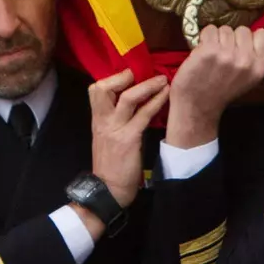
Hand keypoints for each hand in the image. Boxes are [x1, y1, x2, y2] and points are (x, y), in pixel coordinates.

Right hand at [85, 70, 168, 216]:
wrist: (107, 190)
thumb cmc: (110, 167)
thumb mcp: (106, 139)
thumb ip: (114, 121)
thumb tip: (132, 105)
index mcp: (97, 120)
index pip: (96, 91)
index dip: (112, 79)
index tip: (128, 74)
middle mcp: (103, 121)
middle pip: (103, 88)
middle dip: (122, 76)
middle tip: (139, 73)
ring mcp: (115, 129)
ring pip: (127, 98)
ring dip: (147, 85)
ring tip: (162, 80)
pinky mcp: (129, 139)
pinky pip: (143, 115)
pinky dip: (156, 102)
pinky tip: (166, 95)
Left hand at [165, 25, 263, 146]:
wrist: (197, 106)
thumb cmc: (220, 92)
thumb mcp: (247, 79)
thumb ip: (254, 58)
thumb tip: (253, 35)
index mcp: (258, 68)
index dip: (252, 37)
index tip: (242, 44)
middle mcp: (245, 61)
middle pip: (243, 30)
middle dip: (233, 38)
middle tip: (224, 53)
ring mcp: (227, 55)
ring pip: (225, 29)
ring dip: (217, 38)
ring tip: (212, 55)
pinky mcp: (209, 51)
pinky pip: (209, 30)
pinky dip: (204, 37)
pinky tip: (203, 51)